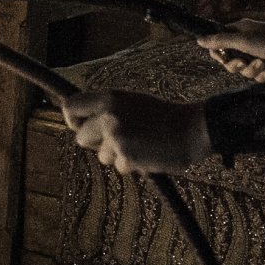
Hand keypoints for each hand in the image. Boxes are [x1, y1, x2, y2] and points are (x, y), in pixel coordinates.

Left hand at [59, 89, 210, 175]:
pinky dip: (132, 165)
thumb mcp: (132, 102)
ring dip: (117, 156)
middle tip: (117, 142)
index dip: (72, 120)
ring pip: (102, 156)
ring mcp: (116, 136)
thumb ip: (108, 111)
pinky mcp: (126, 156)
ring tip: (141, 145)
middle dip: (95, 144)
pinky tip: (148, 154)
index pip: (71, 106)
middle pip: (81, 138)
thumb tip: (84, 126)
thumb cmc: (164, 116)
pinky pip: (120, 166)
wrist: (194, 128)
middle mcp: (108, 115)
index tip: (80, 127)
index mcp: (109, 98)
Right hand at [197, 18, 264, 82]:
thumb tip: (198, 39)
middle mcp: (247, 43)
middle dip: (236, 65)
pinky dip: (262, 76)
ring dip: (252, 70)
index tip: (222, 57)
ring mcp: (258, 55)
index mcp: (239, 32)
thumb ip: (219, 40)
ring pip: (244, 70)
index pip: (219, 43)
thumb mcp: (241, 40)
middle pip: (230, 61)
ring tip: (263, 64)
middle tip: (243, 63)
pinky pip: (257, 76)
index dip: (218, 53)